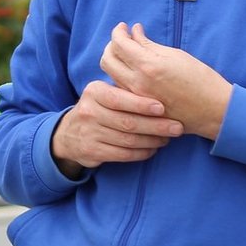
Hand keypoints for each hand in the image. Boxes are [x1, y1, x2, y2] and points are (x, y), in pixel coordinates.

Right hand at [50, 81, 182, 177]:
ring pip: (127, 140)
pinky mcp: (92, 152)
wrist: (69, 134)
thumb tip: (160, 90)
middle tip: (177, 127)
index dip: (141, 104)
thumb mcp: (103, 94)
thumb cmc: (98, 109)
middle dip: (156, 126)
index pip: (119, 99)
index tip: (163, 107)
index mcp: (94, 92)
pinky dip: (142, 153)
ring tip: (168, 138)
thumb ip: (124, 91)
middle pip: (127, 122)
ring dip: (152, 140)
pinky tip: (153, 149)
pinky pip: (123, 154)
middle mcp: (89, 112)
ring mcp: (90, 133)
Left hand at [101, 22, 231, 139]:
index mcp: (148, 66)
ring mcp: (137, 98)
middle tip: (124, 39)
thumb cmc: (201, 79)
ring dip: (116, 61)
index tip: (124, 27)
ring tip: (129, 54)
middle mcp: (137, 83)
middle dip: (112, 45)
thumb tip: (134, 31)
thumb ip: (149, 44)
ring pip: (111, 75)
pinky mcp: (140, 109)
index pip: (118, 43)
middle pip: (107, 59)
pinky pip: (121, 89)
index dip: (118, 31)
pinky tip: (135, 71)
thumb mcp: (175, 55)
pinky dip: (122, 76)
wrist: (215, 111)